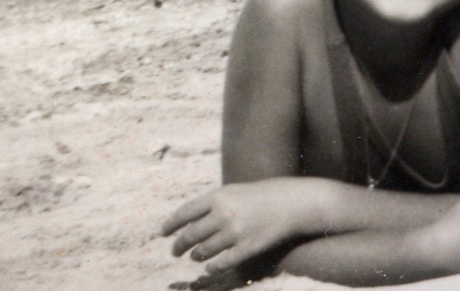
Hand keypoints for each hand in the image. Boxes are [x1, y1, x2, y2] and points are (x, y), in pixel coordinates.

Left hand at [162, 178, 319, 272]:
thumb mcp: (236, 191)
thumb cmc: (264, 195)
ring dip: (196, 256)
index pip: (184, 213)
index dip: (169, 225)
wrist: (296, 202)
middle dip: (178, 246)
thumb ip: (211, 204)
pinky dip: (212, 267)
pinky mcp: (247, 248)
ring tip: (196, 256)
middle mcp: (224, 214)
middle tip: (175, 251)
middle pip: (189, 236)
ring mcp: (236, 233)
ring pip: (203, 252)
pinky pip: (220, 263)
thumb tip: (185, 223)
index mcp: (219, 196)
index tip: (162, 233)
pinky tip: (210, 267)